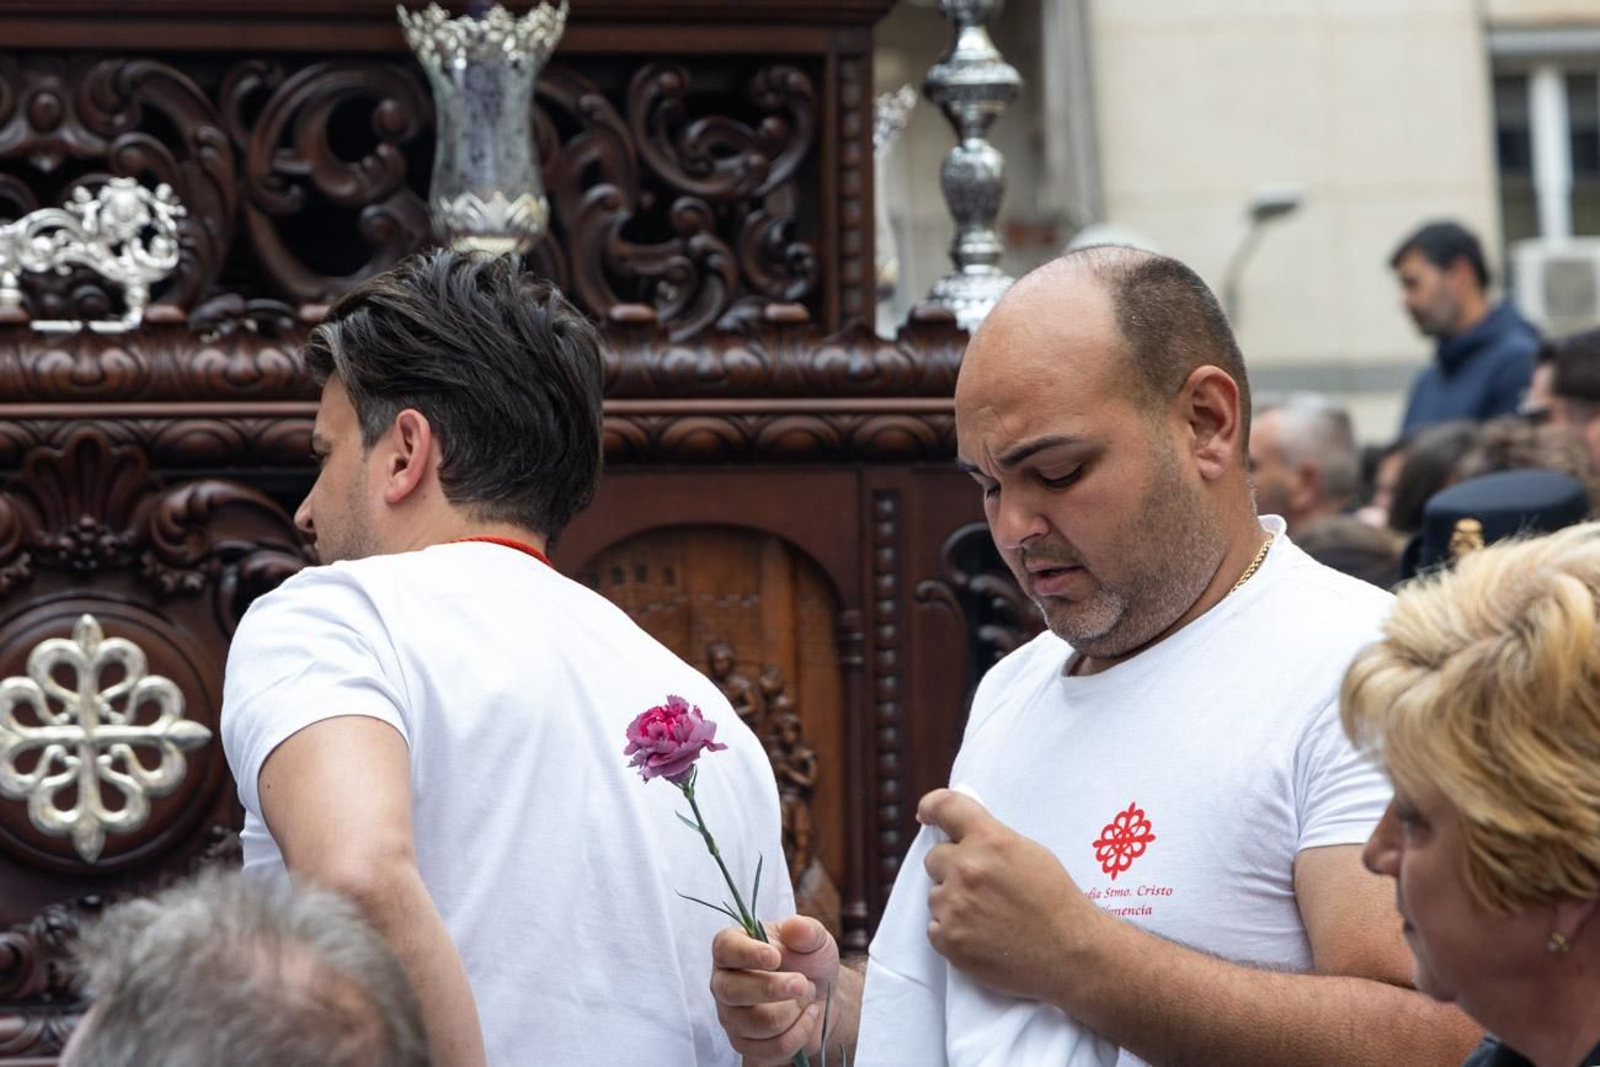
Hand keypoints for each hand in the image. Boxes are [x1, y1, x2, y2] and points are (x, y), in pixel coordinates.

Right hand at [709, 915, 837, 1063]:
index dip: (747, 954)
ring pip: (759, 1023)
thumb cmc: (809, 961)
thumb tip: (796, 928)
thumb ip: (806, 930)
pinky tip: (808, 1015)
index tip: (775, 957)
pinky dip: (800, 1032)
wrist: (821, 996)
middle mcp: (723, 983)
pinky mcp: (745, 1045)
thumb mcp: (814, 939)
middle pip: (734, 991)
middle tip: (802, 982)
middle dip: (774, 988)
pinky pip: (773, 1047)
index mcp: (732, 948)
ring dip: (794, 1010)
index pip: (725, 949)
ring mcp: (731, 1017)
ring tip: (806, 996)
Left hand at [919, 787, 1101, 1002]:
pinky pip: (935, 929)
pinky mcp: (950, 941)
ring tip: (986, 916)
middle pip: (934, 858)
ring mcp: (955, 907)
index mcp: (989, 841)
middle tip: (978, 885)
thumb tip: (961, 837)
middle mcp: (966, 869)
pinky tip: (980, 936)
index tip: (926, 814)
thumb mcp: (1029, 853)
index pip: (946, 807)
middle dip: (950, 868)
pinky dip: (952, 932)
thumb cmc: (1056, 901)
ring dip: (952, 902)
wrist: (1071, 953)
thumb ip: (991, 840)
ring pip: (935, 896)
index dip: (931, 806)